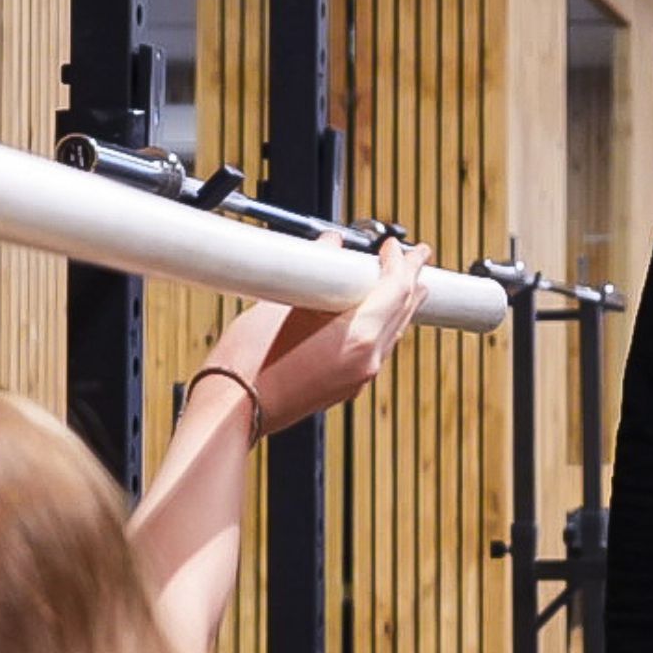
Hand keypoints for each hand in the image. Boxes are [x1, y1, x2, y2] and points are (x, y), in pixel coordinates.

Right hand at [207, 236, 431, 434]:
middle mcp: (367, 360)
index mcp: (359, 338)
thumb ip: (315, 273)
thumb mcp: (283, 304)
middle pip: (403, 311)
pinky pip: (378, 350)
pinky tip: (378, 316)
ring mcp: (360, 377)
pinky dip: (384, 326)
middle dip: (412, 279)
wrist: (233, 409)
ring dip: (402, 303)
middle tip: (419, 255)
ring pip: (394, 333)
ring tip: (410, 283)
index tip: (393, 245)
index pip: (396, 289)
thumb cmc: (249, 360)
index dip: (400, 262)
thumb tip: (331, 244)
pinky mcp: (347, 387)